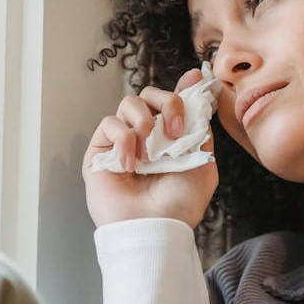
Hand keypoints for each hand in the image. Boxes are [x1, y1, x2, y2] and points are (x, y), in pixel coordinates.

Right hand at [83, 68, 218, 228]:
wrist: (156, 226)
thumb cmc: (179, 203)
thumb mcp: (203, 163)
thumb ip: (200, 131)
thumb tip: (200, 101)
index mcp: (171, 138)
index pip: (172, 103)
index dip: (183, 87)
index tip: (196, 77)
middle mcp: (146, 137)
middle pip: (150, 95)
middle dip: (168, 103)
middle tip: (175, 131)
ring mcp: (122, 142)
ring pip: (129, 103)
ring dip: (144, 121)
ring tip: (151, 152)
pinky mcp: (100, 151)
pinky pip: (110, 124)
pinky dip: (124, 140)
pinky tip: (132, 164)